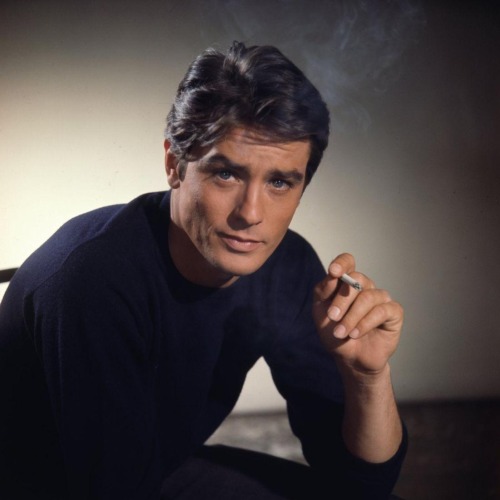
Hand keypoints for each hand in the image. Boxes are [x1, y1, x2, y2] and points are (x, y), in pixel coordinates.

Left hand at [313, 253, 402, 377]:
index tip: (333, 272)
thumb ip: (323, 291)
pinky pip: (381, 311)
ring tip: (341, 333)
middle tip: (332, 317)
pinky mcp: (393, 312)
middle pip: (356, 280)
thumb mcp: (321, 312)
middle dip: (342, 300)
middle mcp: (365, 287)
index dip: (342, 263)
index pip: (348, 262)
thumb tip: (332, 276)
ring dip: (351, 317)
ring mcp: (380, 298)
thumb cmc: (334, 333)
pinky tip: (355, 334)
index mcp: (346, 283)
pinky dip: (365, 323)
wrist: (349, 358)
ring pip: (368, 297)